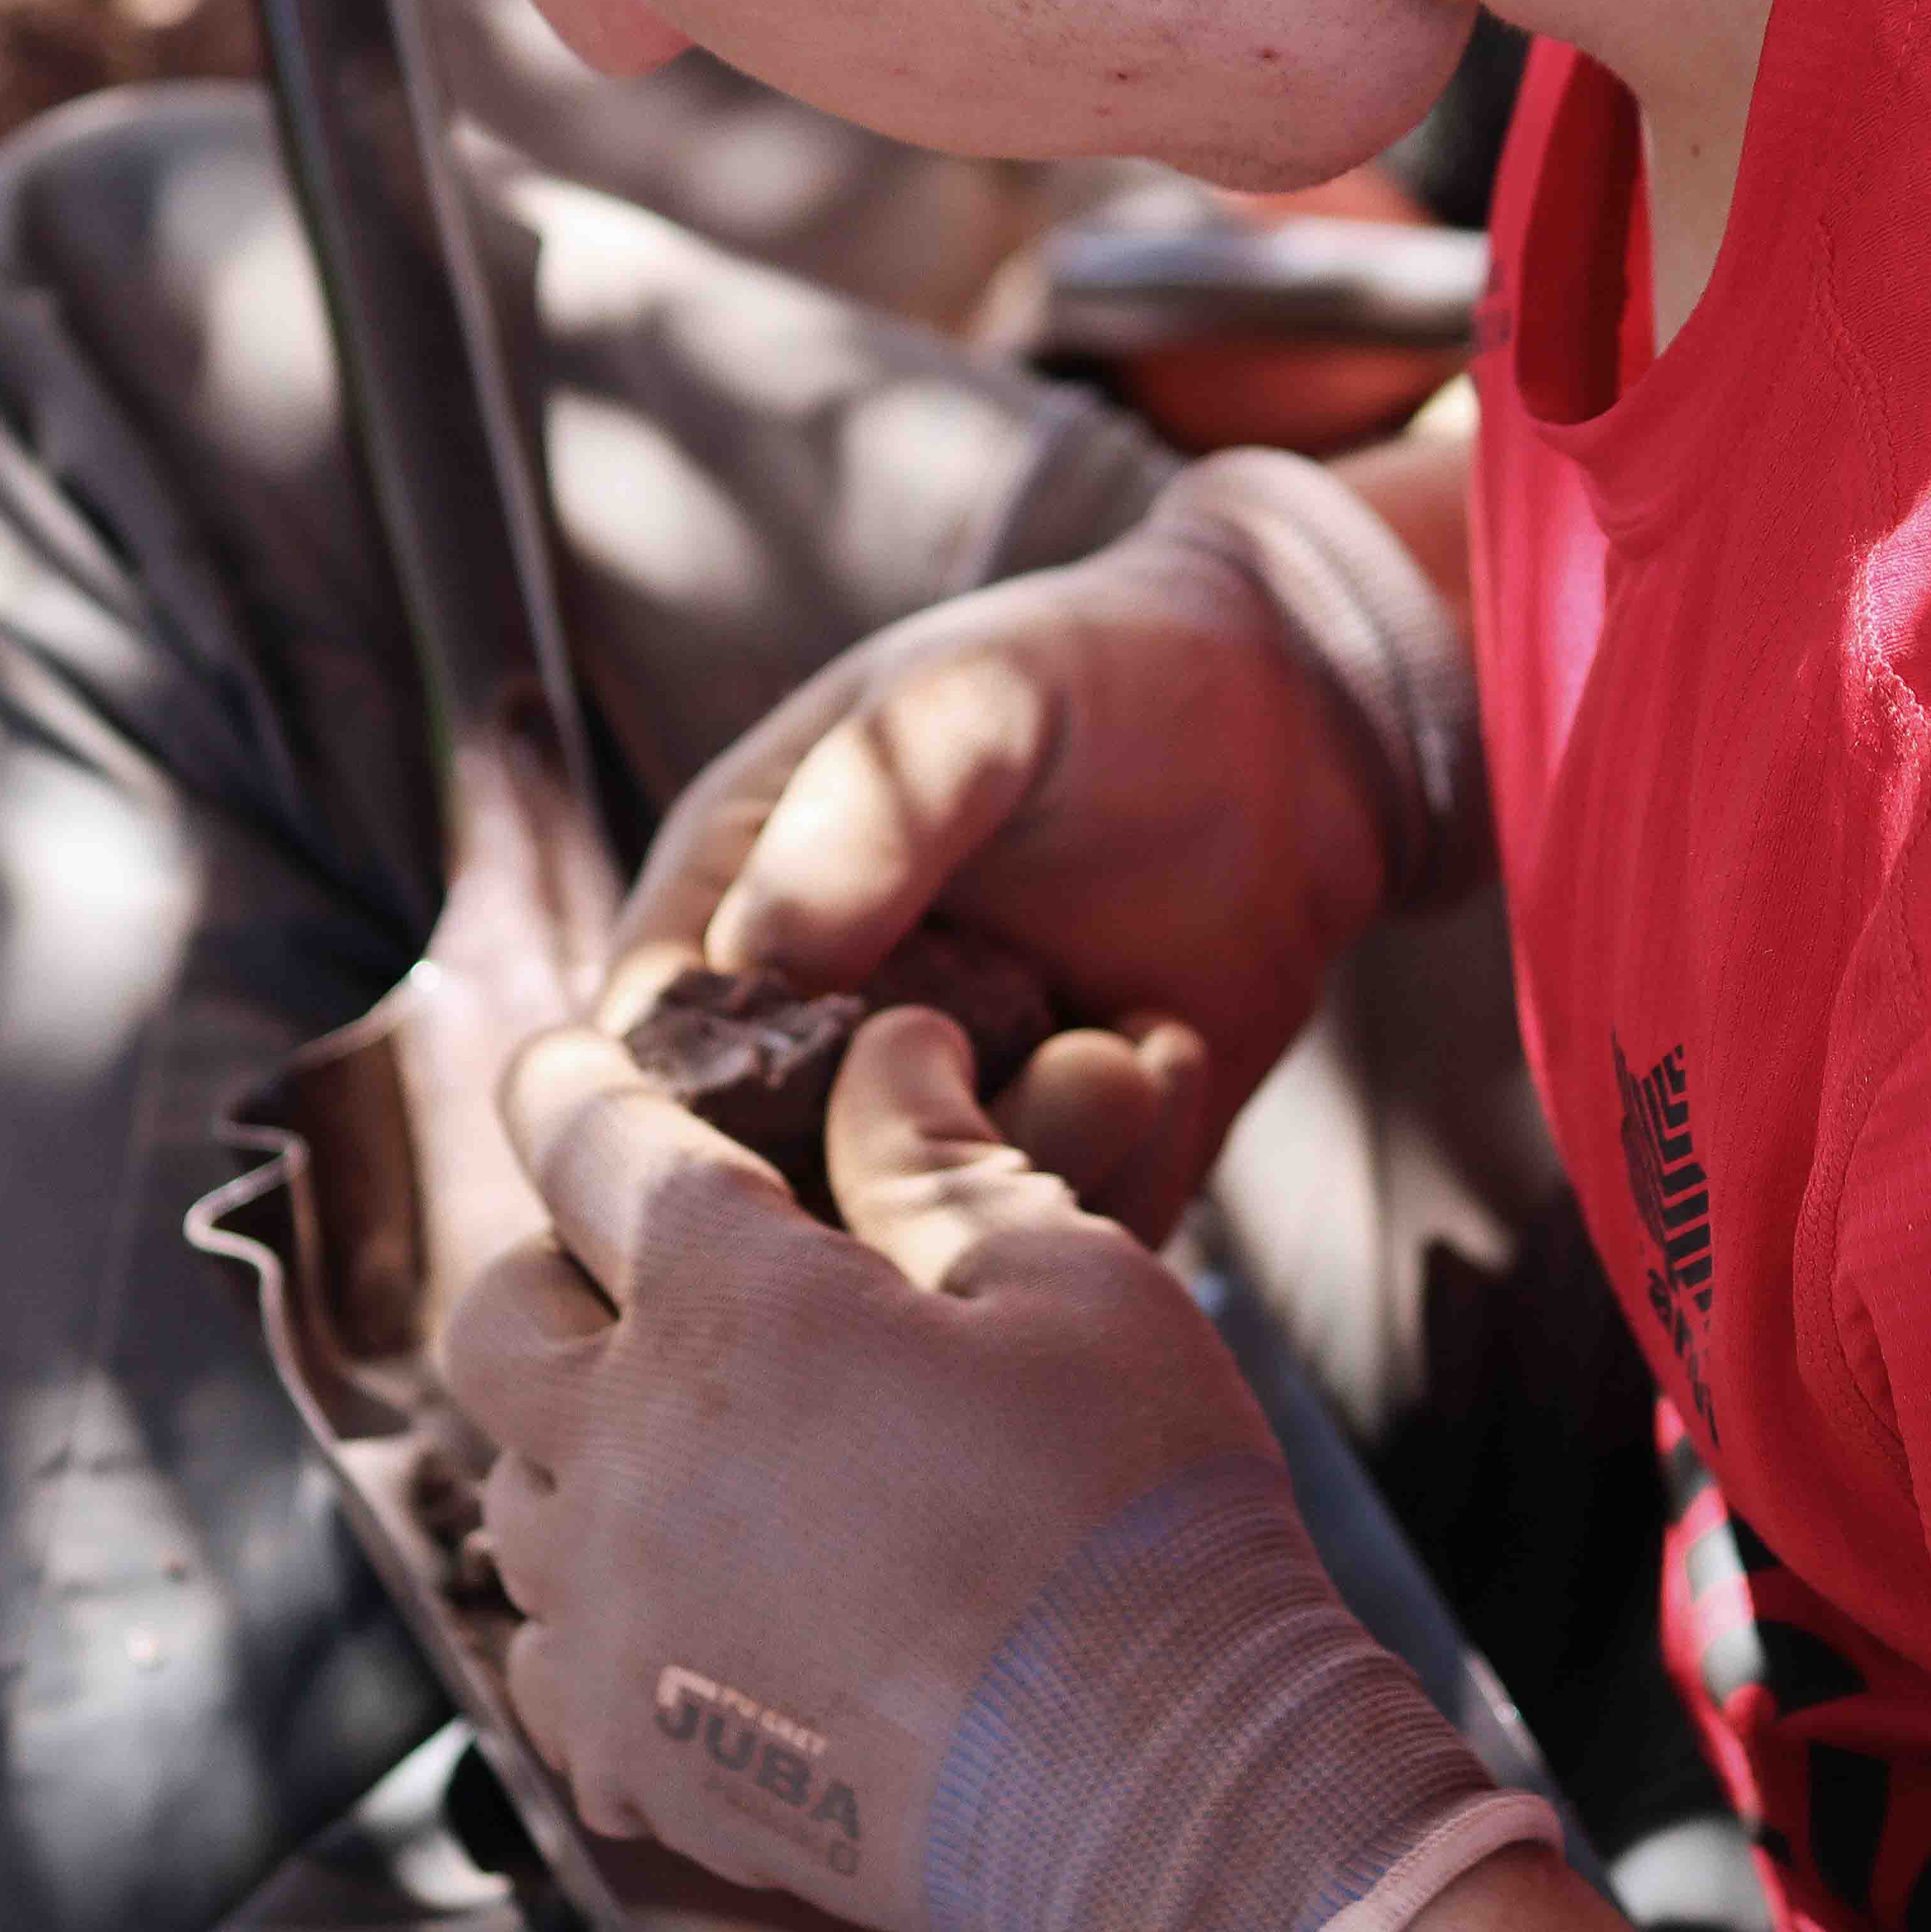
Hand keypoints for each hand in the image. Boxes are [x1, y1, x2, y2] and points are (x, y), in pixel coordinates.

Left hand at [444, 1011, 1548, 1931]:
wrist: (1164, 1789)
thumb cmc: (1138, 1510)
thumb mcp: (1069, 1280)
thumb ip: (939, 1155)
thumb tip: (888, 1044)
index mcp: (730, 1308)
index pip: (592, 1145)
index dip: (572, 1082)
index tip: (563, 1064)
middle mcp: (627, 1459)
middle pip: (494, 1323)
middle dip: (551, 1269)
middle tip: (640, 1273)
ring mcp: (615, 1623)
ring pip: (508, 1497)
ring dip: (572, 1447)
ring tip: (685, 1446)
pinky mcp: (636, 1759)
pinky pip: (549, 1664)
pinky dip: (598, 1617)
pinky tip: (697, 1608)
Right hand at [606, 450, 1478, 1224]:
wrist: (1290, 728)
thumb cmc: (1094, 678)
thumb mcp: (970, 698)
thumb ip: (866, 813)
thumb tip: (761, 961)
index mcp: (731, 923)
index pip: (641, 1077)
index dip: (693, 1132)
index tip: (817, 1107)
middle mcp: (813, 1053)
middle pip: (772, 1206)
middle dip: (882, 1176)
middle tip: (1002, 1077)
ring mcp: (936, 1129)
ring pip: (921, 1253)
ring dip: (1024, 1170)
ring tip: (1117, 1047)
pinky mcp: (1060, 1178)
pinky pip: (1054, 1246)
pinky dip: (1125, 1173)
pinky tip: (1171, 1047)